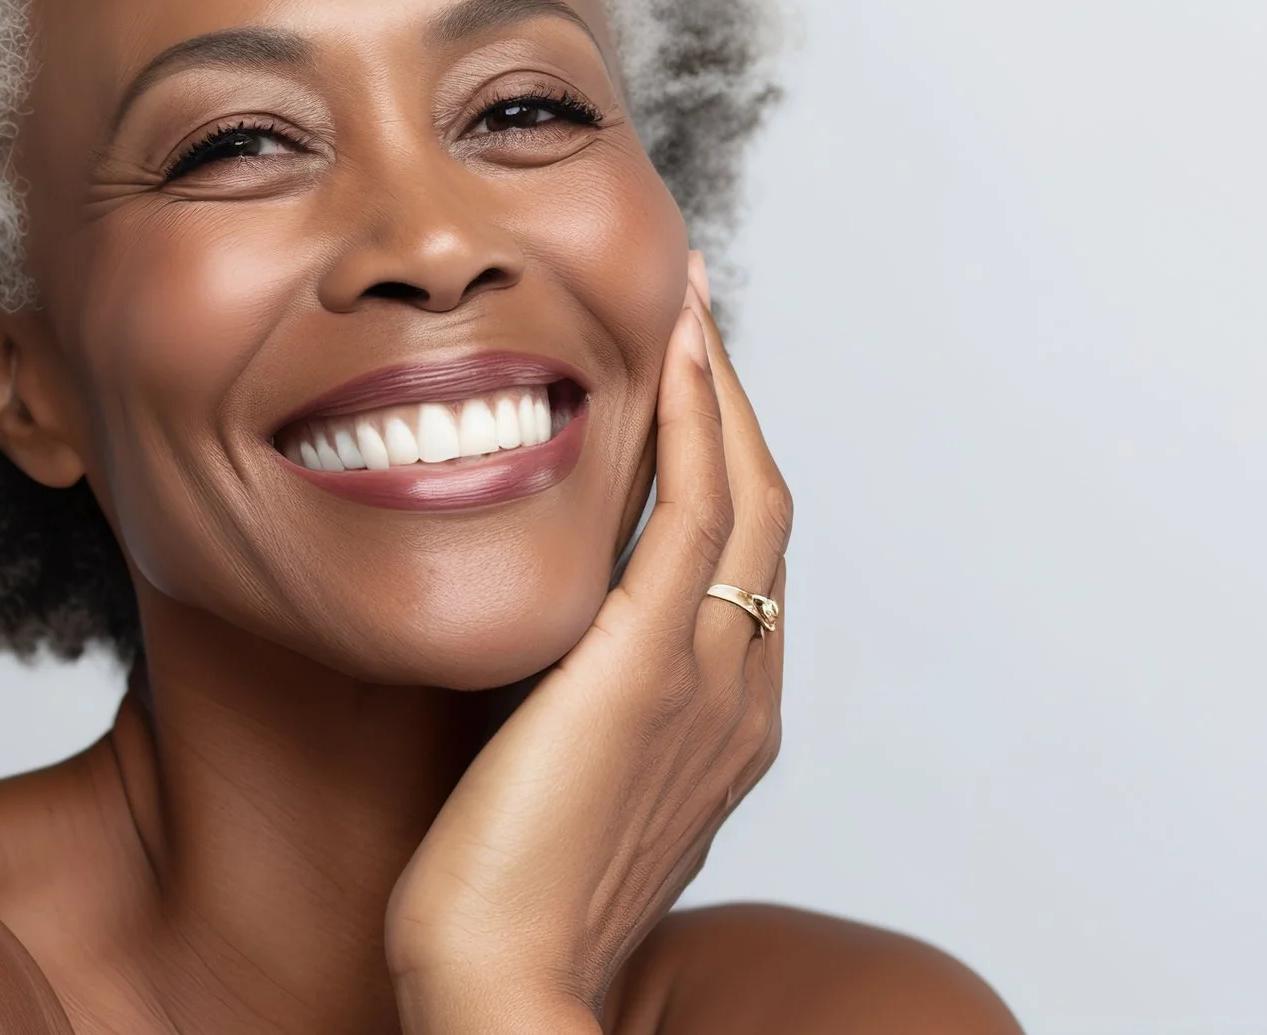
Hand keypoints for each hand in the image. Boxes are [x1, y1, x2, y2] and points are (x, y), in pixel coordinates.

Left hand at [385, 252, 792, 1033]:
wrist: (501, 988)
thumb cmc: (500, 908)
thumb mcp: (555, 785)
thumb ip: (569, 710)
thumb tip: (526, 653)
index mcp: (725, 724)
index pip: (745, 563)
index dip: (727, 464)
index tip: (692, 389)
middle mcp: (741, 693)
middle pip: (766, 512)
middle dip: (737, 404)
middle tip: (699, 312)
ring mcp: (708, 678)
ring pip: (744, 493)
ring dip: (721, 384)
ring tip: (690, 301)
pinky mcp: (648, 667)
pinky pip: (694, 512)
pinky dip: (694, 420)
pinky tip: (673, 351)